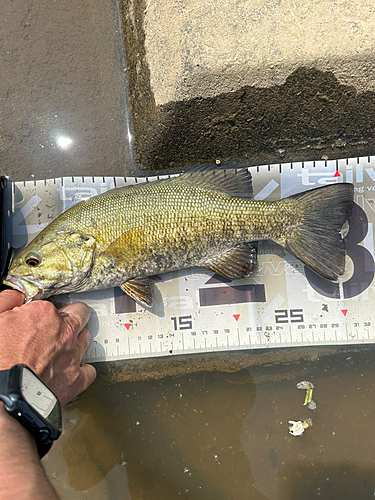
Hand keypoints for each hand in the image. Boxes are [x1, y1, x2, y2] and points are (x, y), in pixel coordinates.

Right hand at [0, 290, 95, 405]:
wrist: (2, 397)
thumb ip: (6, 303)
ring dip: (77, 340)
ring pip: (85, 339)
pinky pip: (89, 370)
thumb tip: (14, 297)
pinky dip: (83, 370)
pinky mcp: (76, 379)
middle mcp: (64, 332)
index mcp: (44, 315)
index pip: (52, 306)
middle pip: (80, 315)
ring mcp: (72, 355)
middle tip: (62, 324)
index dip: (43, 314)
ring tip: (64, 347)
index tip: (37, 321)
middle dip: (72, 317)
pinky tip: (73, 370)